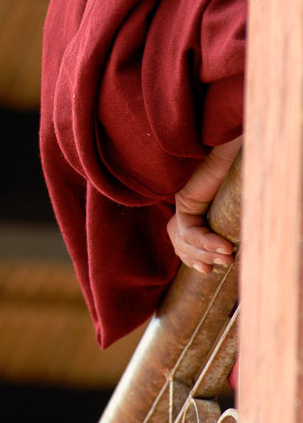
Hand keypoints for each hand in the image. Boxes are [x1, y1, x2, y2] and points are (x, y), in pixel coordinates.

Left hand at [166, 137, 241, 273]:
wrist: (237, 151)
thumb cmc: (241, 176)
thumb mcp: (232, 208)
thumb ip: (227, 225)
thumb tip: (236, 252)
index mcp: (195, 207)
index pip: (183, 240)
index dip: (193, 258)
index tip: (209, 270)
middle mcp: (186, 204)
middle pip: (180, 242)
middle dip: (198, 259)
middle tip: (221, 265)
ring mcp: (183, 201)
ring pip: (183, 239)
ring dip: (205, 253)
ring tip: (228, 258)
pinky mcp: (184, 198)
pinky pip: (189, 229)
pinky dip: (207, 242)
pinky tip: (225, 248)